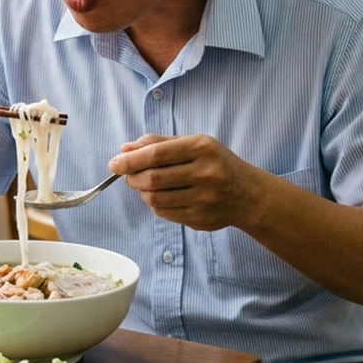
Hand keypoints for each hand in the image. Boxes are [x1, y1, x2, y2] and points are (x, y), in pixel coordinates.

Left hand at [108, 133, 256, 230]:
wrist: (248, 195)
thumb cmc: (216, 163)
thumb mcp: (194, 144)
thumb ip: (159, 143)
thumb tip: (124, 149)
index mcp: (202, 148)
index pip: (157, 153)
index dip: (131, 159)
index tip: (114, 163)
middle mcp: (205, 173)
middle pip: (153, 178)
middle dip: (132, 177)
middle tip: (126, 175)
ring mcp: (204, 199)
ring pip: (155, 198)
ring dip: (142, 192)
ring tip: (144, 184)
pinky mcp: (200, 219)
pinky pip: (164, 213)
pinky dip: (155, 204)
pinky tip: (161, 196)